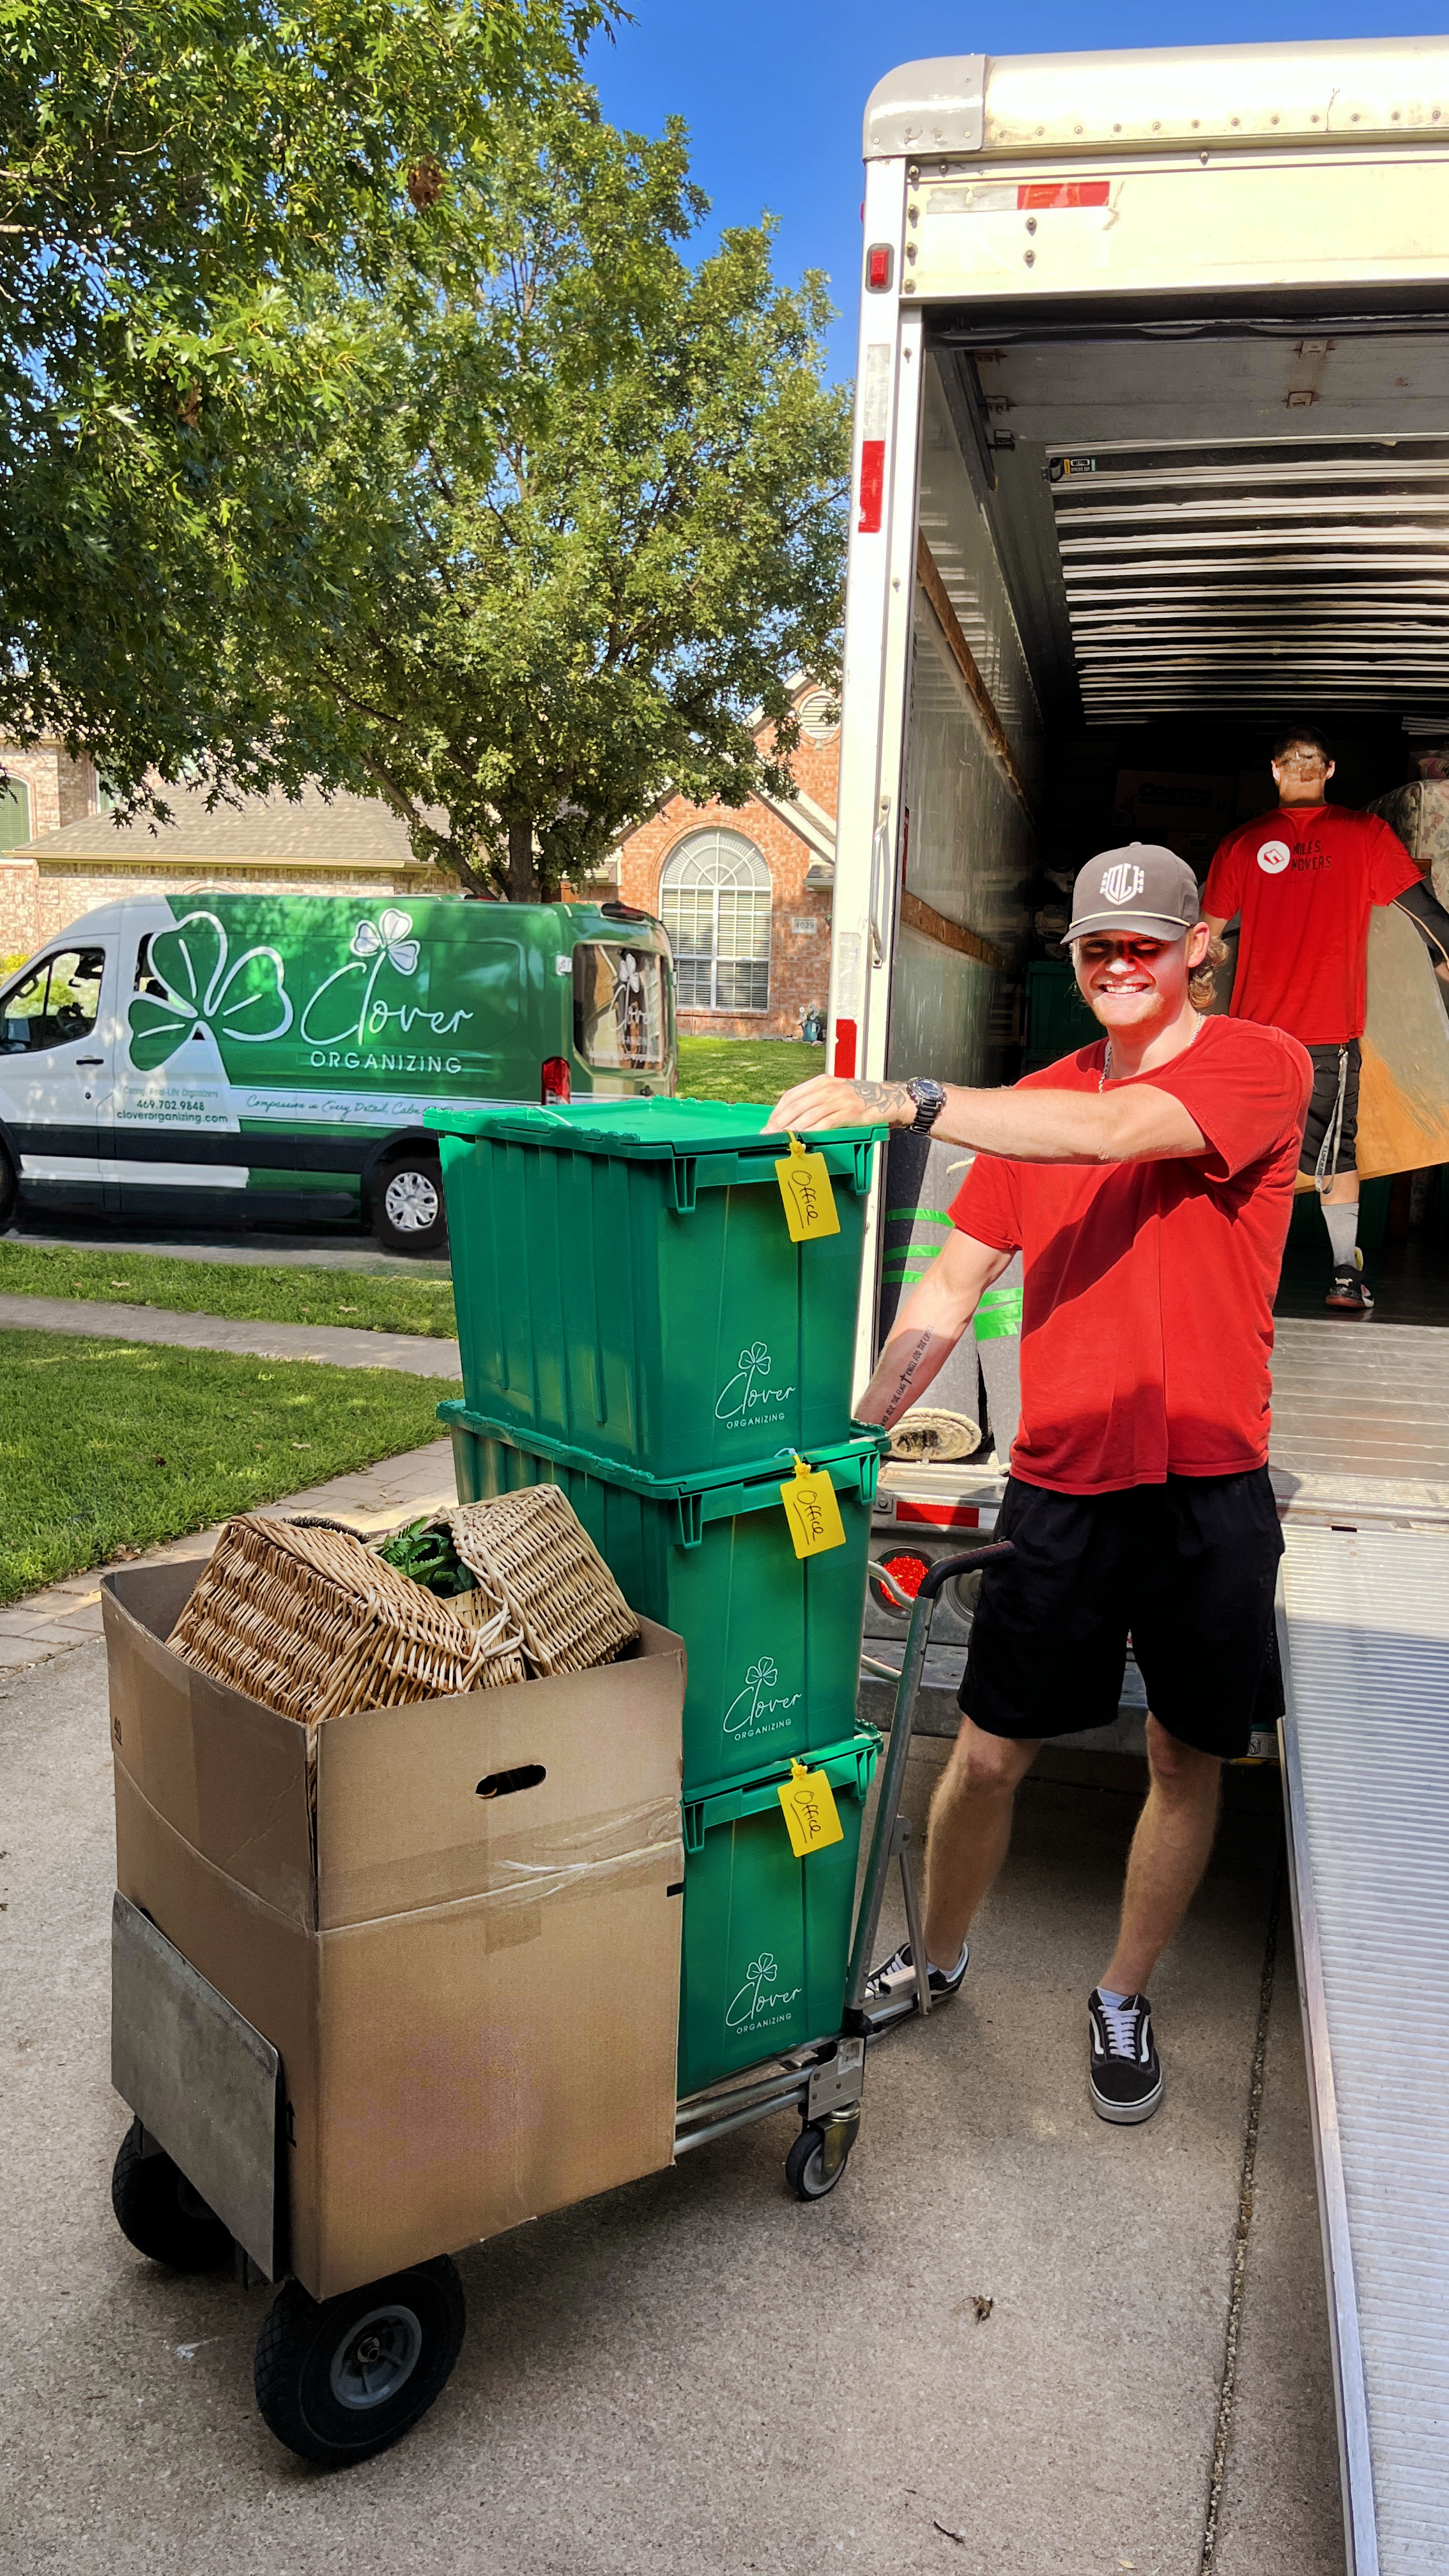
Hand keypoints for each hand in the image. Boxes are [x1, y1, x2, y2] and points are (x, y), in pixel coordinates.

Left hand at [762, 1075, 918, 1133]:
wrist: (888, 1098)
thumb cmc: (860, 1099)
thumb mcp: (835, 1093)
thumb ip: (816, 1101)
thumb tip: (792, 1119)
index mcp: (821, 1081)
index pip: (792, 1095)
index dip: (777, 1111)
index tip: (769, 1124)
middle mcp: (828, 1087)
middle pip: (796, 1105)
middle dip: (779, 1122)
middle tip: (769, 1135)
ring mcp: (839, 1099)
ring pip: (808, 1115)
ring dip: (792, 1129)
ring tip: (782, 1140)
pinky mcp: (849, 1111)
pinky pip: (825, 1123)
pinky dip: (812, 1132)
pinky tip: (803, 1139)